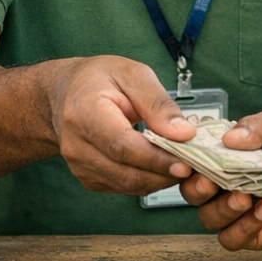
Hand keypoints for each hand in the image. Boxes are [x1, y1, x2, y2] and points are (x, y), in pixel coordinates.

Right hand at [43, 54, 196, 194]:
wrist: (66, 93)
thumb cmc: (100, 79)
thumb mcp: (133, 74)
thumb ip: (158, 103)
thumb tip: (184, 133)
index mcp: (85, 113)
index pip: (122, 145)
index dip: (155, 158)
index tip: (186, 163)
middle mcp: (77, 145)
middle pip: (125, 172)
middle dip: (164, 174)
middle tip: (195, 167)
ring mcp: (80, 165)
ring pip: (126, 184)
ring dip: (159, 180)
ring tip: (185, 165)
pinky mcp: (88, 177)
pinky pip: (122, 186)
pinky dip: (147, 180)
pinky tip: (164, 167)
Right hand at [181, 110, 261, 249]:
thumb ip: (256, 127)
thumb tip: (230, 137)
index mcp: (219, 158)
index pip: (189, 162)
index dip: (183, 163)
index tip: (190, 163)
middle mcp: (220, 186)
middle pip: (192, 193)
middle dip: (199, 190)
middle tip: (215, 183)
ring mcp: (233, 211)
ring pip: (210, 219)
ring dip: (225, 209)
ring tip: (246, 197)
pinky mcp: (251, 233)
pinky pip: (234, 239)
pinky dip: (246, 228)